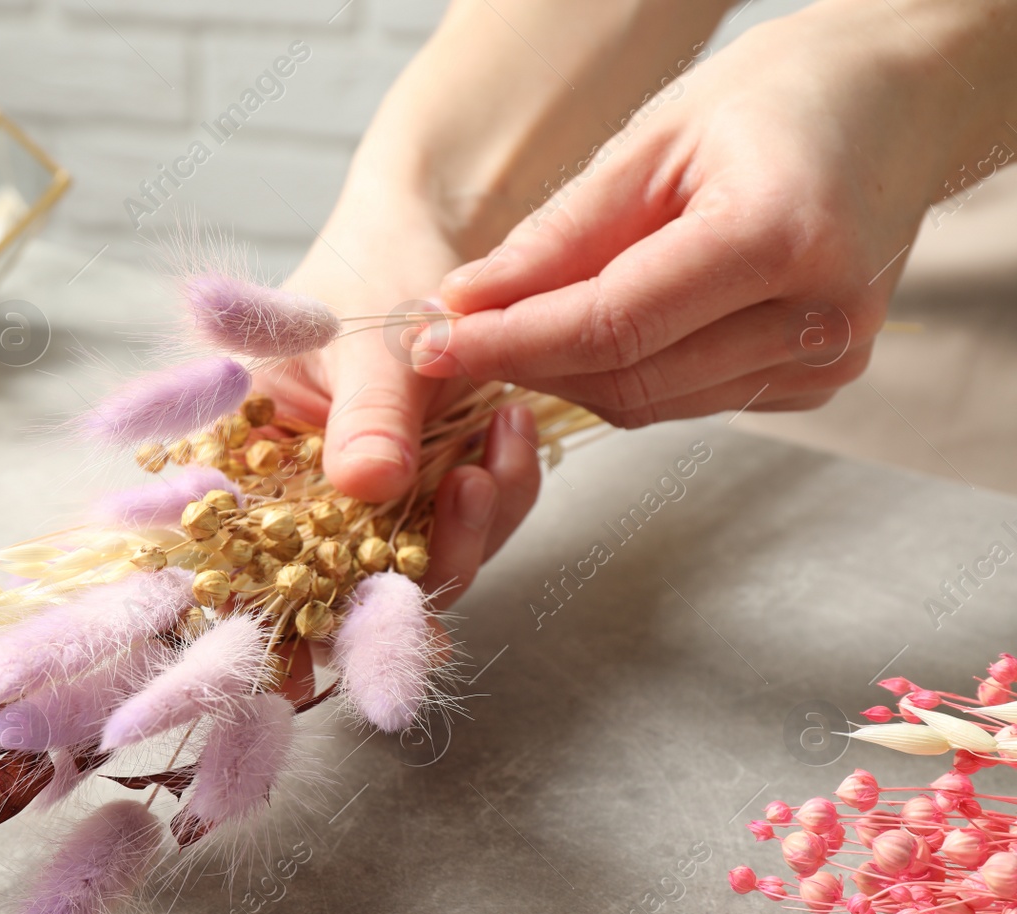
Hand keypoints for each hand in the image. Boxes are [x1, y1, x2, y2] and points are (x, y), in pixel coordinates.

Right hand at [256, 194, 540, 608]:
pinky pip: (470, 529)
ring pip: (418, 569)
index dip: (268, 621)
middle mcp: (303, 496)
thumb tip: (369, 485)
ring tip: (499, 438)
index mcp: (248, 459)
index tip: (301, 670)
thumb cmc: (370, 266)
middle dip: (415, 567)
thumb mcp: (364, 336)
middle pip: (343, 587)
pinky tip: (511, 429)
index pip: (242, 560)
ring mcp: (369, 502)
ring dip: (474, 525)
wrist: (432, 227)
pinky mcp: (428, 493)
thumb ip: (367, 413)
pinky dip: (502, 492)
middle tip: (467, 491)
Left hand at [418, 1, 1009, 427]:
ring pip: (651, 403)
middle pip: (628, 380)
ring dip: (568, 374)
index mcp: (782, 236)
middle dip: (526, 363)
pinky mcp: (819, 380)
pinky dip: (624, 374)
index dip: (509, 341)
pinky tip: (596, 330)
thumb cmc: (776, 99)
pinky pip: (687, 398)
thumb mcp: (652, 143)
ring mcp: (829, 358)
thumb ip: (560, 236)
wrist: (894, 104)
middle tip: (452, 336)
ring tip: (516, 324)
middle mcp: (819, 316)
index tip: (429, 343)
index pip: (612, 325)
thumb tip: (466, 302)